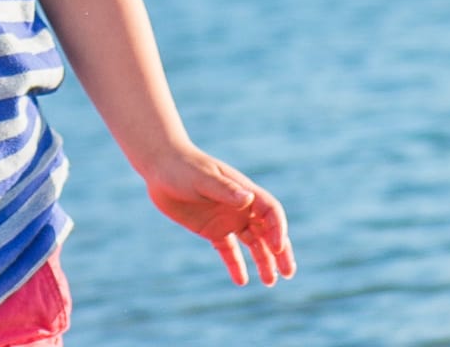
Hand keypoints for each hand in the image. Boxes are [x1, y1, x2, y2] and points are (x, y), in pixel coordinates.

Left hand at [144, 146, 293, 285]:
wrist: (161, 167)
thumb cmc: (183, 167)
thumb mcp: (204, 178)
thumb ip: (225, 189)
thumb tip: (247, 198)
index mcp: (244, 191)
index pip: (270, 212)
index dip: (278, 229)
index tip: (277, 248)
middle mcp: (240, 207)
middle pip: (267, 232)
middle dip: (280, 252)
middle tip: (288, 273)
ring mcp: (227, 219)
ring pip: (252, 243)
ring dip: (263, 261)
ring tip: (270, 282)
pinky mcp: (212, 230)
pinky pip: (228, 250)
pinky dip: (236, 265)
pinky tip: (241, 281)